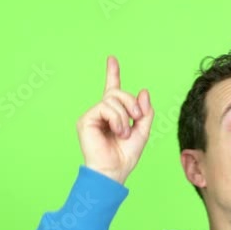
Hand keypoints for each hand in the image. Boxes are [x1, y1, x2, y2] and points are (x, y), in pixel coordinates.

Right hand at [76, 56, 154, 184]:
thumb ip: (144, 112)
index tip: (112, 58)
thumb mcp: (142, 131)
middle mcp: (102, 112)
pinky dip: (116, 119)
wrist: (114, 170)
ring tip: (124, 133)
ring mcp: (93, 115)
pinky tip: (117, 131)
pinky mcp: (85, 119)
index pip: (113, 89)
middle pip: (118, 92)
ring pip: (112, 99)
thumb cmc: (126, 155)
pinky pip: (105, 107)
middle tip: (137, 118)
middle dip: (131, 102)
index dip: (113, 73)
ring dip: (124, 115)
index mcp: (114, 114)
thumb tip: (143, 91)